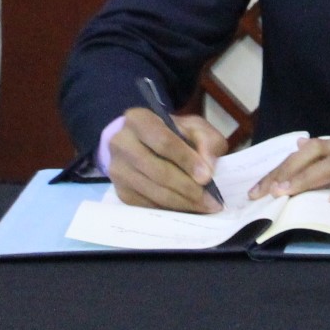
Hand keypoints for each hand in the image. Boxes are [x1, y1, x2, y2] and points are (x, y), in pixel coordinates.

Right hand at [108, 109, 227, 211]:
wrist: (143, 143)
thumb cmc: (173, 133)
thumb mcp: (193, 127)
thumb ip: (206, 141)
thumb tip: (208, 168)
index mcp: (139, 120)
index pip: (164, 142)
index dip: (186, 160)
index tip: (207, 177)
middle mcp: (122, 144)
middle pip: (158, 171)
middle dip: (188, 188)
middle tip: (211, 201)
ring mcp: (118, 170)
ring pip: (153, 192)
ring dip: (182, 202)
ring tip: (205, 207)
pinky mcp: (120, 192)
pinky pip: (147, 205)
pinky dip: (170, 209)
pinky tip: (188, 209)